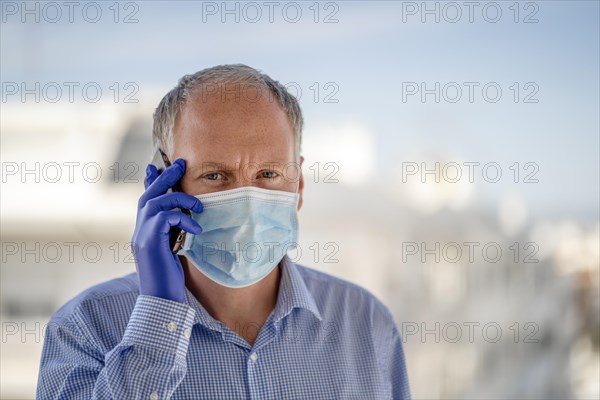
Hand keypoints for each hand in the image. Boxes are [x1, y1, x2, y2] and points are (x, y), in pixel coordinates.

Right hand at [131, 159, 202, 302]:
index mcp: (144, 232)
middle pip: (148, 195)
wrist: (161, 301)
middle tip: (181, 164)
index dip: (150, 182)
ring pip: (155, 202)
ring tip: (200, 207)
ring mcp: (141, 236)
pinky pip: (166, 217)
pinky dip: (184, 219)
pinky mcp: (149, 242)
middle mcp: (138, 231)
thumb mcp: (172, 251)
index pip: (145, 201)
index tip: (156, 166)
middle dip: (165, 177)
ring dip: (180, 198)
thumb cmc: (170, 280)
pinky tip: (198, 229)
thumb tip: (185, 221)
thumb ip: (173, 235)